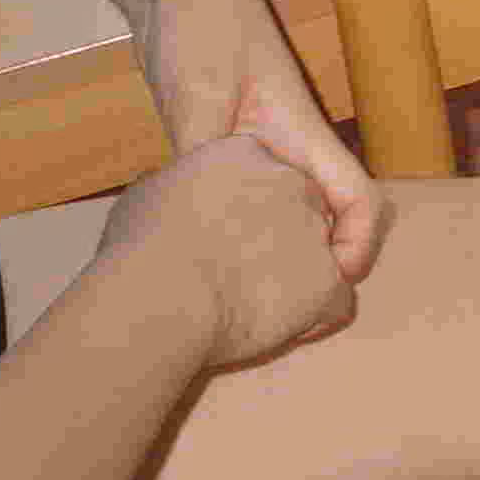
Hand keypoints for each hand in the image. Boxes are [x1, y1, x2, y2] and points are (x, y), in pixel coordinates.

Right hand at [102, 132, 356, 369]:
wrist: (161, 294)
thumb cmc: (141, 248)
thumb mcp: (151, 194)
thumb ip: (179, 190)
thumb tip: (175, 200)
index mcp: (246, 153)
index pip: (264, 172)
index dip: (247, 208)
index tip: (225, 235)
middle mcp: (291, 181)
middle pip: (300, 209)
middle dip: (279, 238)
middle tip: (242, 273)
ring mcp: (315, 229)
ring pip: (321, 254)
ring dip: (295, 278)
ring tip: (255, 305)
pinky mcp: (328, 279)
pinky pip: (338, 301)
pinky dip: (317, 317)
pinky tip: (283, 327)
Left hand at [134, 0, 389, 284]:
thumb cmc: (201, 24)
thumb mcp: (202, 87)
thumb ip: (207, 147)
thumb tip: (204, 211)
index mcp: (298, 128)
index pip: (354, 192)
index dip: (358, 241)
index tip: (339, 282)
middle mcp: (285, 142)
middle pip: (323, 211)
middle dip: (318, 261)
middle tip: (287, 311)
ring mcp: (254, 142)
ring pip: (283, 208)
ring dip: (280, 246)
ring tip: (245, 292)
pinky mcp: (221, 142)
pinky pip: (244, 198)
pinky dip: (239, 227)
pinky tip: (201, 249)